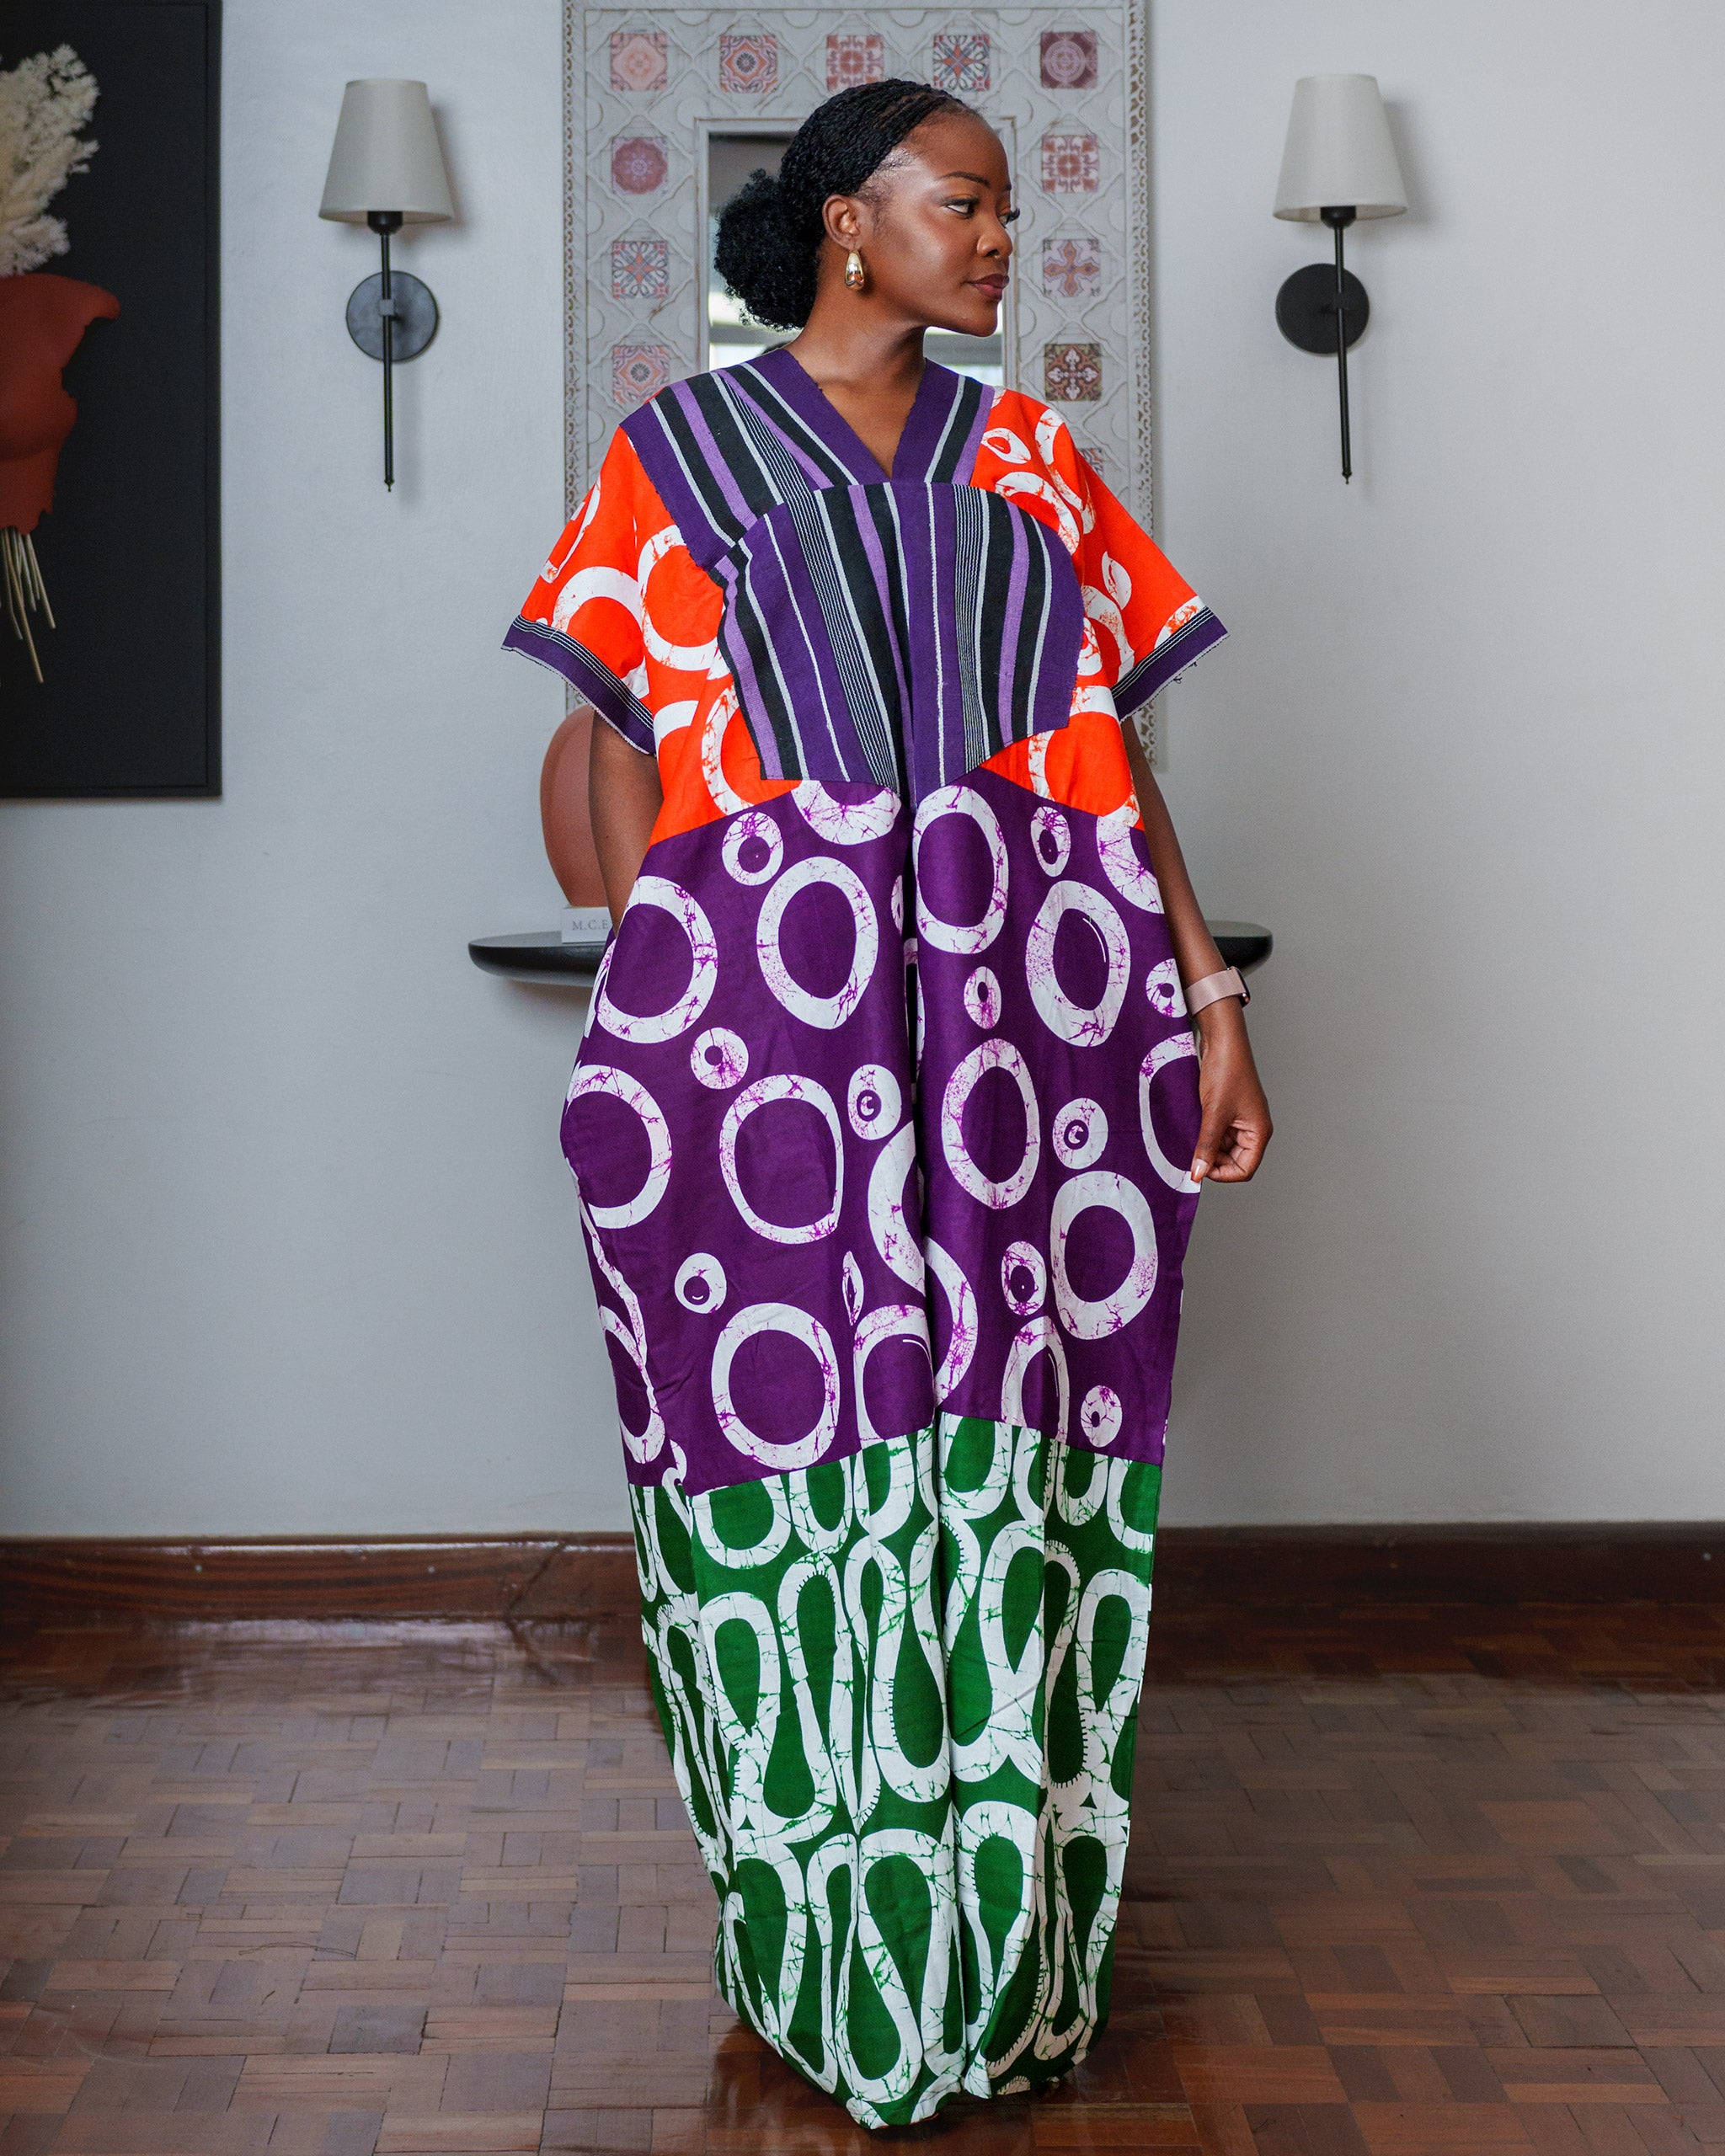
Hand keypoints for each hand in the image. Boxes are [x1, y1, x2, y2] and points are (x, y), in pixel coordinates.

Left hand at [1190, 1001, 1271, 1183]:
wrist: (1222, 1041)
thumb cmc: (1226, 1072)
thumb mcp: (1214, 1113)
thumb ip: (1206, 1145)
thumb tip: (1198, 1174)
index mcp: (1259, 1132)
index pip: (1245, 1169)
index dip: (1223, 1174)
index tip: (1200, 1168)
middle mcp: (1253, 1129)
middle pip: (1234, 1161)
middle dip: (1213, 1161)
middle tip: (1192, 1154)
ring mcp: (1240, 1120)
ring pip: (1223, 1148)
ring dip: (1207, 1148)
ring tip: (1191, 1138)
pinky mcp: (1228, 1112)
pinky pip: (1217, 1133)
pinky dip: (1205, 1136)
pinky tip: (1192, 1129)